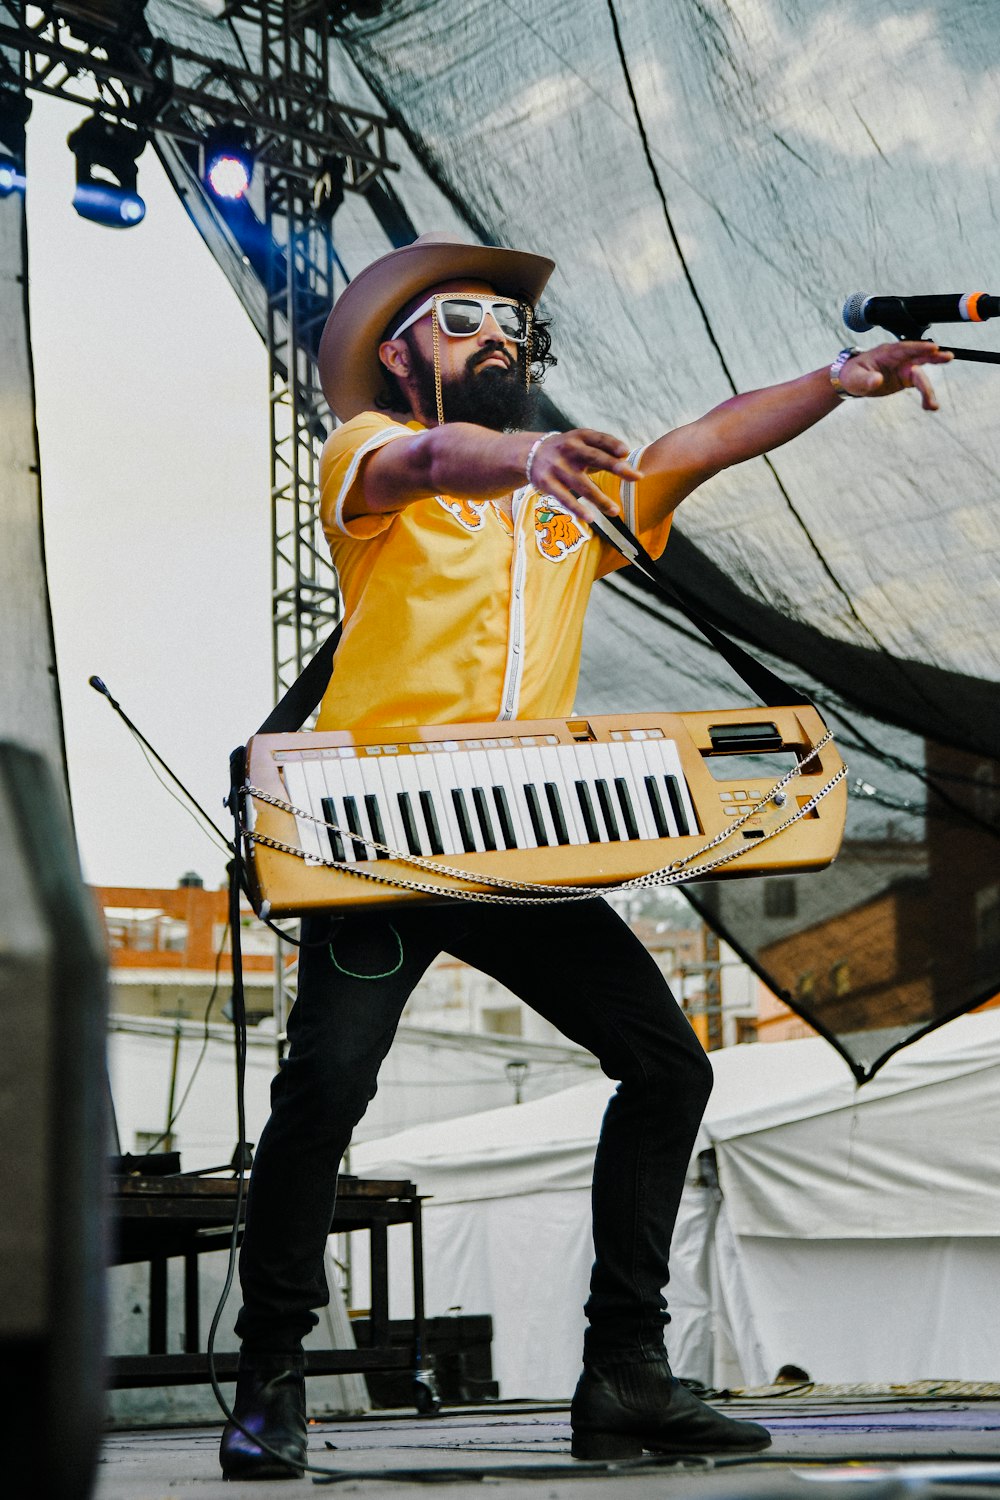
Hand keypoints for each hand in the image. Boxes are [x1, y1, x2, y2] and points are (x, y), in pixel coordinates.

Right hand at [527, 429, 643, 521]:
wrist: (530, 453)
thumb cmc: (568, 450)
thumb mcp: (582, 442)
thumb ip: (602, 449)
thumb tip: (627, 459)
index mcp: (580, 437)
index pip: (599, 439)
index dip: (612, 444)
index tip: (626, 452)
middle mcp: (569, 449)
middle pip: (595, 458)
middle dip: (615, 467)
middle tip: (637, 477)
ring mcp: (558, 467)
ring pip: (582, 485)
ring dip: (600, 499)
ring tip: (615, 511)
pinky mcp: (547, 483)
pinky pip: (565, 498)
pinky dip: (577, 509)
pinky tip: (590, 518)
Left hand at [839, 341, 952, 410]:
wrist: (852, 381)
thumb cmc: (852, 375)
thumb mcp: (855, 378)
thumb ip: (866, 379)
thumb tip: (877, 380)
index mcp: (887, 352)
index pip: (905, 348)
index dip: (919, 347)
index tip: (933, 348)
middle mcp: (899, 359)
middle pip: (919, 357)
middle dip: (934, 357)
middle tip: (949, 357)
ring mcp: (904, 368)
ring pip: (920, 376)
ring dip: (928, 390)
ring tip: (932, 406)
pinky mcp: (906, 379)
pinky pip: (919, 386)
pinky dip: (925, 396)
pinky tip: (930, 406)